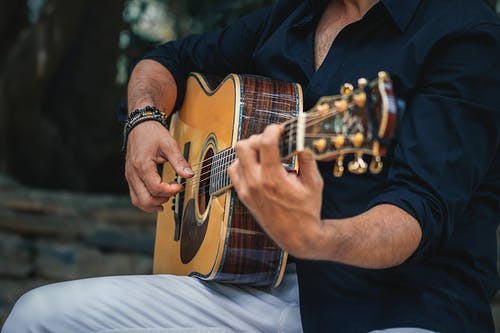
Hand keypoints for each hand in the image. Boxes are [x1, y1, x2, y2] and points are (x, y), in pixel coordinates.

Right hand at [125, 121, 193, 211]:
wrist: (140, 125)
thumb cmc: (152, 133)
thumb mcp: (169, 145)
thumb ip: (179, 161)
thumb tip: (189, 174)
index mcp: (143, 166)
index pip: (156, 188)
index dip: (171, 190)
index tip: (180, 185)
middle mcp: (133, 174)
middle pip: (145, 199)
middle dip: (162, 200)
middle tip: (174, 193)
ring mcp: (130, 176)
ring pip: (137, 200)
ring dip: (152, 204)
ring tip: (166, 201)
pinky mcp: (131, 177)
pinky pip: (135, 195)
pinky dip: (145, 201)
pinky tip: (156, 200)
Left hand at [227, 124, 323, 257]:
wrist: (297, 236)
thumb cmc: (307, 210)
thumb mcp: (314, 183)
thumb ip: (307, 159)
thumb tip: (301, 139)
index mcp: (274, 178)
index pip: (265, 143)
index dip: (273, 130)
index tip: (280, 129)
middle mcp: (256, 183)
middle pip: (243, 146)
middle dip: (258, 137)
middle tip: (271, 141)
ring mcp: (247, 190)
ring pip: (236, 157)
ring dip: (249, 150)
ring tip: (264, 154)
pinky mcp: (243, 196)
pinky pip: (234, 171)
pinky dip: (242, 163)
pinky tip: (257, 166)